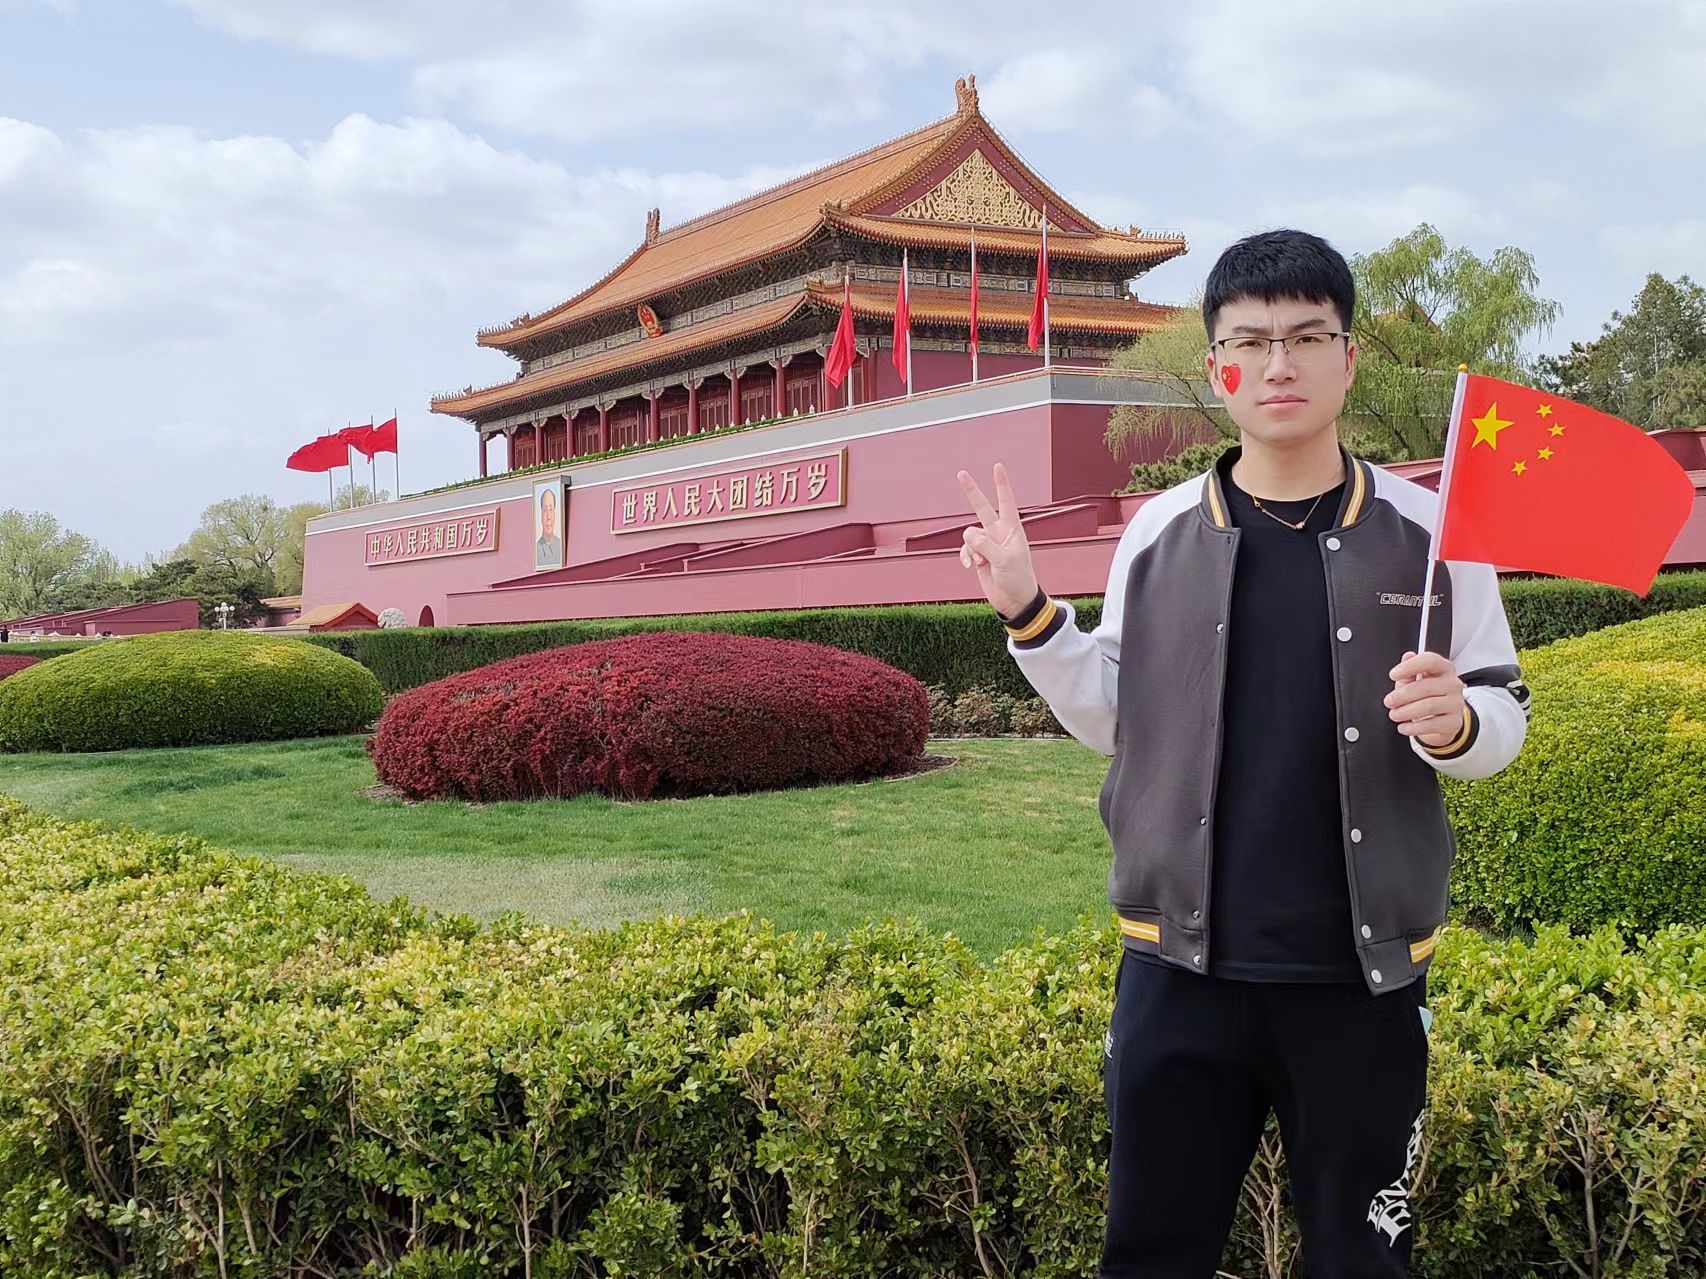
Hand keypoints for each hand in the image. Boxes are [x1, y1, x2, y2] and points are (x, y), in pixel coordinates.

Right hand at [956, 462, 1039, 618]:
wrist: (1015, 600)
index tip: (998, 466)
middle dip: (972, 492)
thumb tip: (967, 534)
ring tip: (980, 563)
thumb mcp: (1004, 560)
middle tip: (961, 473)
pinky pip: (965, 550)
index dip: (1001, 484)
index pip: (1006, 501)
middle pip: (982, 508)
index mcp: (1012, 530)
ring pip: (969, 536)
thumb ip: (984, 545)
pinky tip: (970, 567)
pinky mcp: (979, 556)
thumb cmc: (1017, 578)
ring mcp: (988, 544)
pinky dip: (965, 557)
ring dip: (970, 549)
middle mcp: (999, 533)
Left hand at [1386, 650, 1466, 747]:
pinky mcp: (1454, 722)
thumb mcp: (1415, 680)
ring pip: (1429, 706)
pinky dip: (1414, 727)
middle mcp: (1453, 684)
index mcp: (1444, 668)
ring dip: (1406, 712)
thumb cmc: (1426, 695)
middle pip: (1426, 686)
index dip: (1410, 667)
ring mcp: (1456, 703)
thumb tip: (1408, 656)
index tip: (1393, 675)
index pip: (1430, 661)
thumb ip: (1409, 670)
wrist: (1441, 719)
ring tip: (1394, 714)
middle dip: (1402, 695)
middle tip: (1388, 701)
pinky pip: (1432, 724)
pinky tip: (1403, 727)